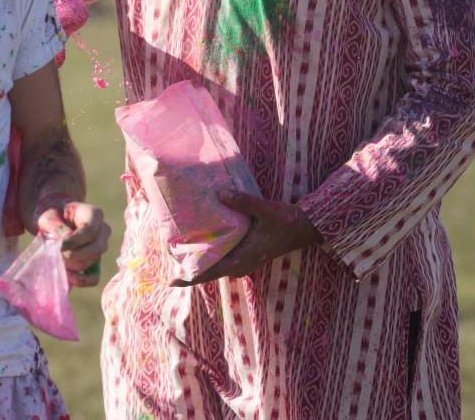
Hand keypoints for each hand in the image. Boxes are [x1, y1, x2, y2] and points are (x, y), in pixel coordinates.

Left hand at [35, 197, 110, 287]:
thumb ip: (57, 228)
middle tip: (56, 255)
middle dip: (74, 255)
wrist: (54, 222)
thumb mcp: (50, 217)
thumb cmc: (52, 216)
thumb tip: (64, 246)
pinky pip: (94, 277)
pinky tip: (67, 277)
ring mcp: (101, 247)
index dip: (74, 241)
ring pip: (92, 262)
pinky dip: (81, 280)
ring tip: (56, 259)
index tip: (58, 246)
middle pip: (95, 248)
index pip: (89, 231)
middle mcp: (103, 231)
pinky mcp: (96, 263)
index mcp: (94, 214)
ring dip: (72, 265)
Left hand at [171, 191, 321, 286]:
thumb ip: (243, 202)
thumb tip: (219, 193)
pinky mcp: (248, 255)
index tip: (171, 281)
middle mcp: (241, 264)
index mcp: (242, 259)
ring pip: (217, 267)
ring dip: (201, 262)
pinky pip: (225, 259)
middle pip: (210, 273)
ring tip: (181, 250)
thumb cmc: (285, 221)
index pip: (211, 273)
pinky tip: (204, 242)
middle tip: (169, 257)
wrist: (304, 228)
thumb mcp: (264, 209)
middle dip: (190, 269)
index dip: (190, 278)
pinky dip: (212, 255)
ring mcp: (245, 261)